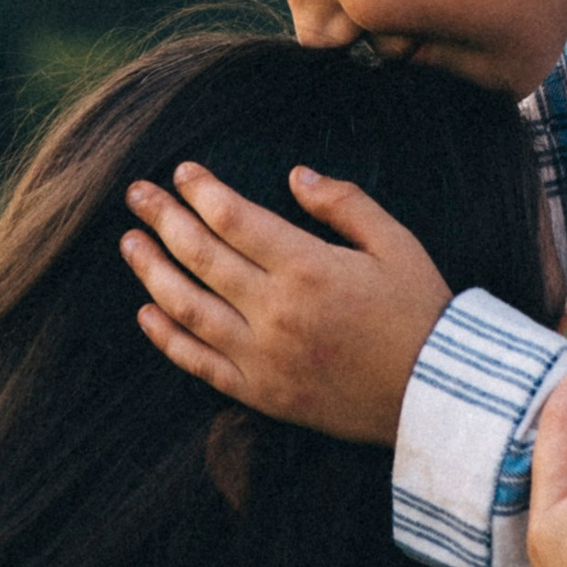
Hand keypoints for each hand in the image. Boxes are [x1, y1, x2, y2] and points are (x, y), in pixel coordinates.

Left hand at [121, 162, 453, 440]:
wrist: (436, 393)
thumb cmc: (419, 311)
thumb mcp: (395, 243)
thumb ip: (344, 203)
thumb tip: (295, 175)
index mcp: (307, 268)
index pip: (233, 219)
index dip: (201, 191)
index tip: (182, 173)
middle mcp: (275, 312)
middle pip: (199, 256)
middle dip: (162, 218)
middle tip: (136, 194)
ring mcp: (262, 357)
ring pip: (186, 308)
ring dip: (151, 271)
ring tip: (130, 243)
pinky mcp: (261, 393)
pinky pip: (199, 363)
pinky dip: (166, 337)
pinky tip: (146, 312)